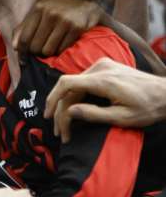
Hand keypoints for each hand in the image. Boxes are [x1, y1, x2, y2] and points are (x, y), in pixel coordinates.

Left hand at [12, 0, 100, 56]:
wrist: (86, 1)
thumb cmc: (57, 9)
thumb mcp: (39, 12)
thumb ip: (24, 28)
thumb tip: (15, 47)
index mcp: (39, 8)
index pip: (24, 38)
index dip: (22, 51)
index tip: (24, 57)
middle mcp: (51, 13)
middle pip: (35, 46)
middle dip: (37, 51)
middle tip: (41, 49)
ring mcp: (65, 20)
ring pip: (48, 50)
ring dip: (49, 52)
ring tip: (52, 46)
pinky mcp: (77, 28)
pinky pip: (62, 49)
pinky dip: (60, 50)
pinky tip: (62, 43)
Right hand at [44, 57, 165, 141]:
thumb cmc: (148, 108)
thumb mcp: (122, 118)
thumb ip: (93, 114)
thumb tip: (69, 113)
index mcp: (104, 80)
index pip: (66, 84)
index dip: (52, 100)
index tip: (48, 116)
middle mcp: (101, 68)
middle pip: (68, 87)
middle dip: (60, 109)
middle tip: (59, 131)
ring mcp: (103, 65)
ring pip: (74, 84)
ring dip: (67, 103)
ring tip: (65, 124)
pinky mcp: (106, 66)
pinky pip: (83, 80)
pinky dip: (76, 95)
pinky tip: (75, 109)